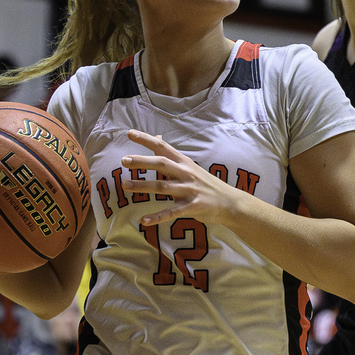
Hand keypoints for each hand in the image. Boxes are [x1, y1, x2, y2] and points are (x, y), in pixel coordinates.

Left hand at [120, 130, 240, 228]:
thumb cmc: (206, 184)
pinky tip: (144, 221)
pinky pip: (172, 212)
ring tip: (125, 185)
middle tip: (123, 160)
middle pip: (161, 164)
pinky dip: (158, 217)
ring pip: (163, 187)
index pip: (162, 147)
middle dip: (142, 162)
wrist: (230, 203)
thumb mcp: (190, 166)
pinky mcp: (192, 207)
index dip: (146, 140)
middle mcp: (186, 173)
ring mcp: (189, 190)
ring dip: (143, 186)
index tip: (129, 133)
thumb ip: (171, 156)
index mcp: (184, 162)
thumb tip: (158, 138)